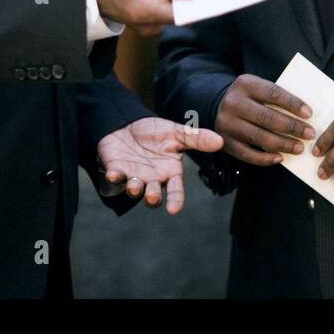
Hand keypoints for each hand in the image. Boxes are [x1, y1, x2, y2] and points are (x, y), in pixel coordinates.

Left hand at [97, 117, 223, 213]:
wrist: (127, 124)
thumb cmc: (154, 132)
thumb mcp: (176, 132)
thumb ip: (197, 138)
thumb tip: (220, 141)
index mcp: (169, 173)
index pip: (175, 191)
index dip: (175, 200)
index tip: (174, 209)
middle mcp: (152, 179)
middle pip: (153, 195)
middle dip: (152, 197)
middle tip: (152, 197)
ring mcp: (133, 177)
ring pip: (134, 190)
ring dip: (134, 189)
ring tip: (134, 185)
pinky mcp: (116, 170)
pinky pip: (114, 178)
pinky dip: (113, 177)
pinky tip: (113, 173)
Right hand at [214, 74, 314, 166]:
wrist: (218, 106)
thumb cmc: (250, 98)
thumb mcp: (258, 88)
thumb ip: (275, 97)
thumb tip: (305, 115)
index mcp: (245, 84)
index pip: (273, 93)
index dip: (292, 104)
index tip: (309, 114)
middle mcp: (233, 102)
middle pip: (267, 117)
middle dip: (292, 127)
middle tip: (309, 134)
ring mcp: (227, 123)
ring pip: (259, 136)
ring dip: (283, 144)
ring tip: (299, 148)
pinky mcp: (225, 142)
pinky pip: (247, 154)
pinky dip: (265, 158)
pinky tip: (280, 158)